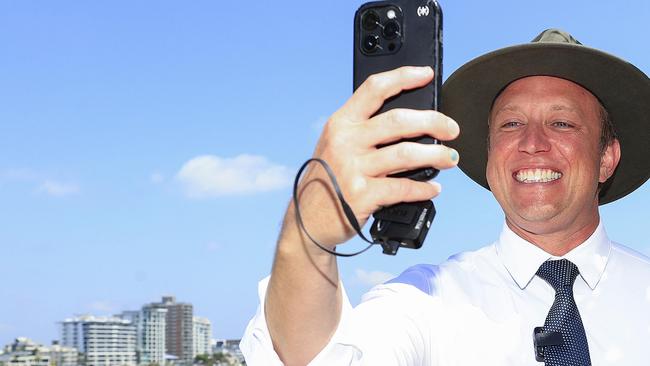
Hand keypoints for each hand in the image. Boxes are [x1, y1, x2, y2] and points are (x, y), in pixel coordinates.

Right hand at [286, 66, 459, 251]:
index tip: (426, 74)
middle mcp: (345, 141)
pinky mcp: (362, 195)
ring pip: (407, 154)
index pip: (374, 89)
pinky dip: (424, 188)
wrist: (307, 221)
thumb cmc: (328, 180)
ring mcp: (353, 168)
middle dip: (434, 122)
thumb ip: (363, 130)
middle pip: (399, 120)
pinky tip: (433, 188)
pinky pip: (403, 187)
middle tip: (452, 129)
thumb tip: (413, 122)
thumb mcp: (336, 146)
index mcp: (340, 123)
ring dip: (436, 155)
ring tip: (450, 159)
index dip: (403, 77)